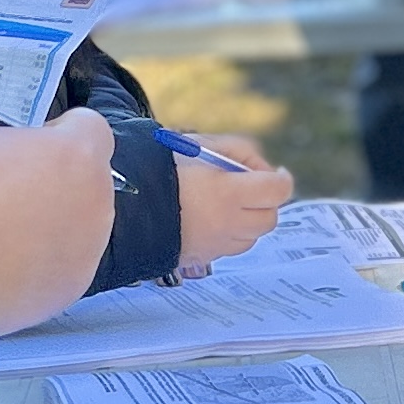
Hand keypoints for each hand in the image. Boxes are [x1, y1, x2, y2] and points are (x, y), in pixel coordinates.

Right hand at [0, 107, 118, 335]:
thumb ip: (20, 148)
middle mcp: (94, 202)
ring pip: (79, 228)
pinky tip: (5, 265)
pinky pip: (62, 267)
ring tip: (4, 236)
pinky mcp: (71, 288)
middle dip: (56, 186)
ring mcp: (87, 249)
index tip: (40, 145)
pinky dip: (41, 266)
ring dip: (51, 228)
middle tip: (13, 196)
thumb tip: (22, 162)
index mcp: (76, 155)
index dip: (62, 134)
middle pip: (87, 183)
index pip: (91, 129)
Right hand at [173, 134, 291, 274]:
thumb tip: (257, 167)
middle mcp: (226, 224)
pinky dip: (230, 234)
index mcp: (228, 193)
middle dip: (265, 201)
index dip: (281, 179)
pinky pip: (229, 249)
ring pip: (251, 237)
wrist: (122, 205)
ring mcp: (215, 246)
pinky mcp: (201, 259)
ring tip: (226, 202)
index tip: (276, 173)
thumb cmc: (159, 168)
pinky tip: (210, 218)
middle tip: (250, 187)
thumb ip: (235, 151)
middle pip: (270, 218)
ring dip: (248, 219)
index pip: (277, 191)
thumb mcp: (198, 145)